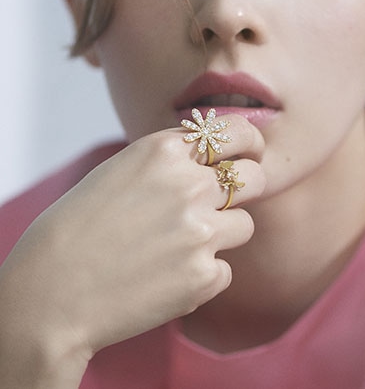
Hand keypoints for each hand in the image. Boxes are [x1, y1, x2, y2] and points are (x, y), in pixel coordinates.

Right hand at [0, 115, 264, 383]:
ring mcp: (200, 232)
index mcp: (165, 151)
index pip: (237, 132)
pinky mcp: (203, 276)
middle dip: (247, 187)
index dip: (251, 143)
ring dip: (222, 234)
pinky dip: (204, 274)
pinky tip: (168, 277)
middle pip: (254, 177)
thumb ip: (173, 160)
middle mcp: (189, 185)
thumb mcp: (124, 169)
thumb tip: (218, 155)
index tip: (251, 154)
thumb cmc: (81, 226)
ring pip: (245, 225)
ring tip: (180, 247)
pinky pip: (225, 269)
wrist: (52, 291)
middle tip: (230, 199)